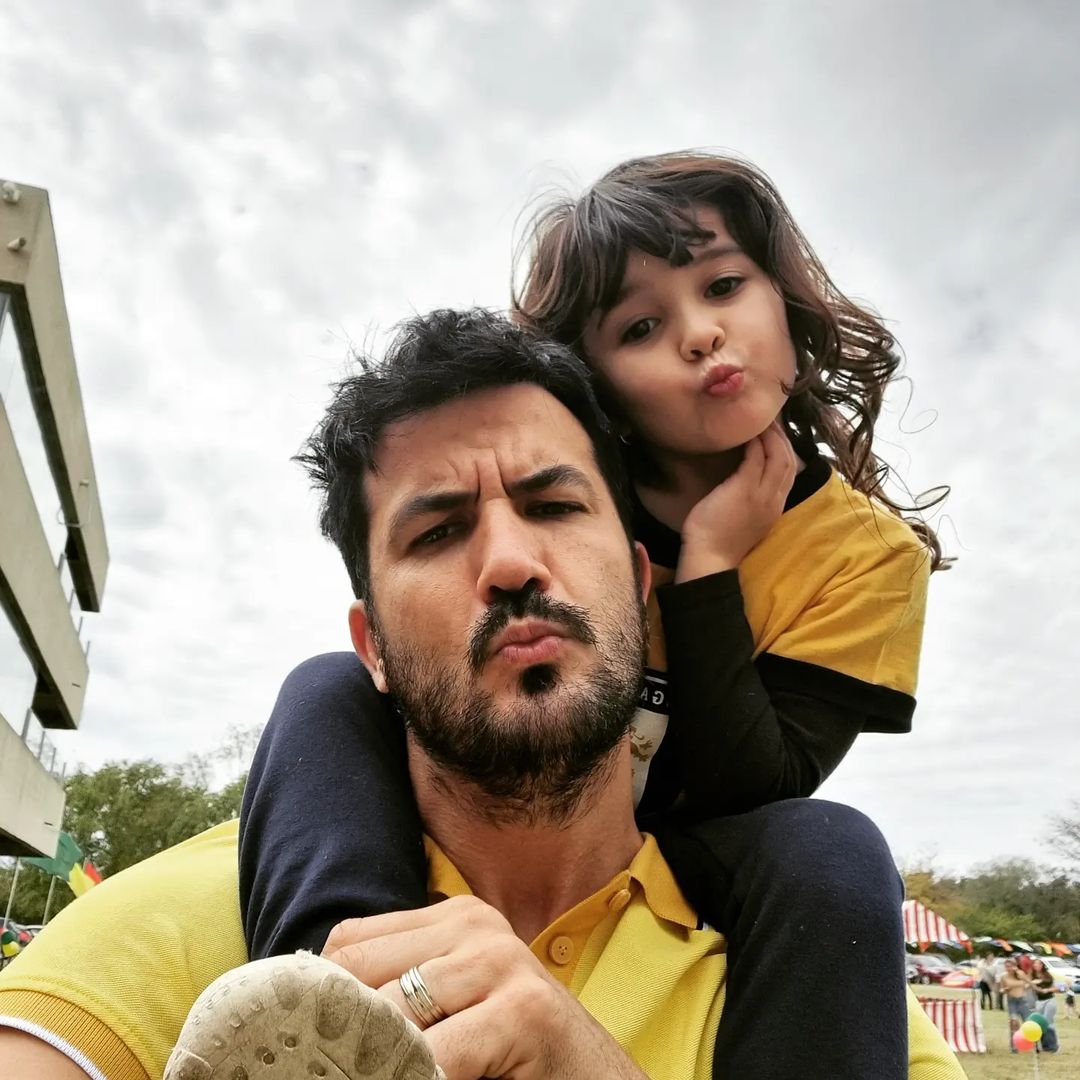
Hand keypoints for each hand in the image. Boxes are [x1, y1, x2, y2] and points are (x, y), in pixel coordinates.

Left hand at [322, 896, 648, 1079]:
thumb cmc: (515, 1053)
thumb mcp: (456, 1006)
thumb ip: (400, 993)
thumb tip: (309, 1013)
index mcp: (455, 917)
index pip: (350, 942)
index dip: (318, 997)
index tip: (306, 1041)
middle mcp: (476, 925)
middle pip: (358, 970)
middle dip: (336, 1029)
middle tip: (321, 1068)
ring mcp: (501, 961)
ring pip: (388, 1015)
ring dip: (368, 1063)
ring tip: (359, 1079)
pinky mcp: (524, 1010)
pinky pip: (436, 1056)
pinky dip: (413, 1079)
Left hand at [676, 421, 797, 582]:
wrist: (709, 558)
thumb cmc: (717, 539)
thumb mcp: (743, 517)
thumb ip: (749, 497)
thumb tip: (743, 477)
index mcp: (775, 507)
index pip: (789, 472)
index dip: (784, 450)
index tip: (775, 435)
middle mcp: (774, 499)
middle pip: (789, 459)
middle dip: (782, 437)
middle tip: (770, 420)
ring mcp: (762, 494)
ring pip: (778, 455)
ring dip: (770, 435)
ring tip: (760, 421)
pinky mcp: (745, 488)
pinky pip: (756, 457)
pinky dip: (754, 442)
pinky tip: (745, 434)